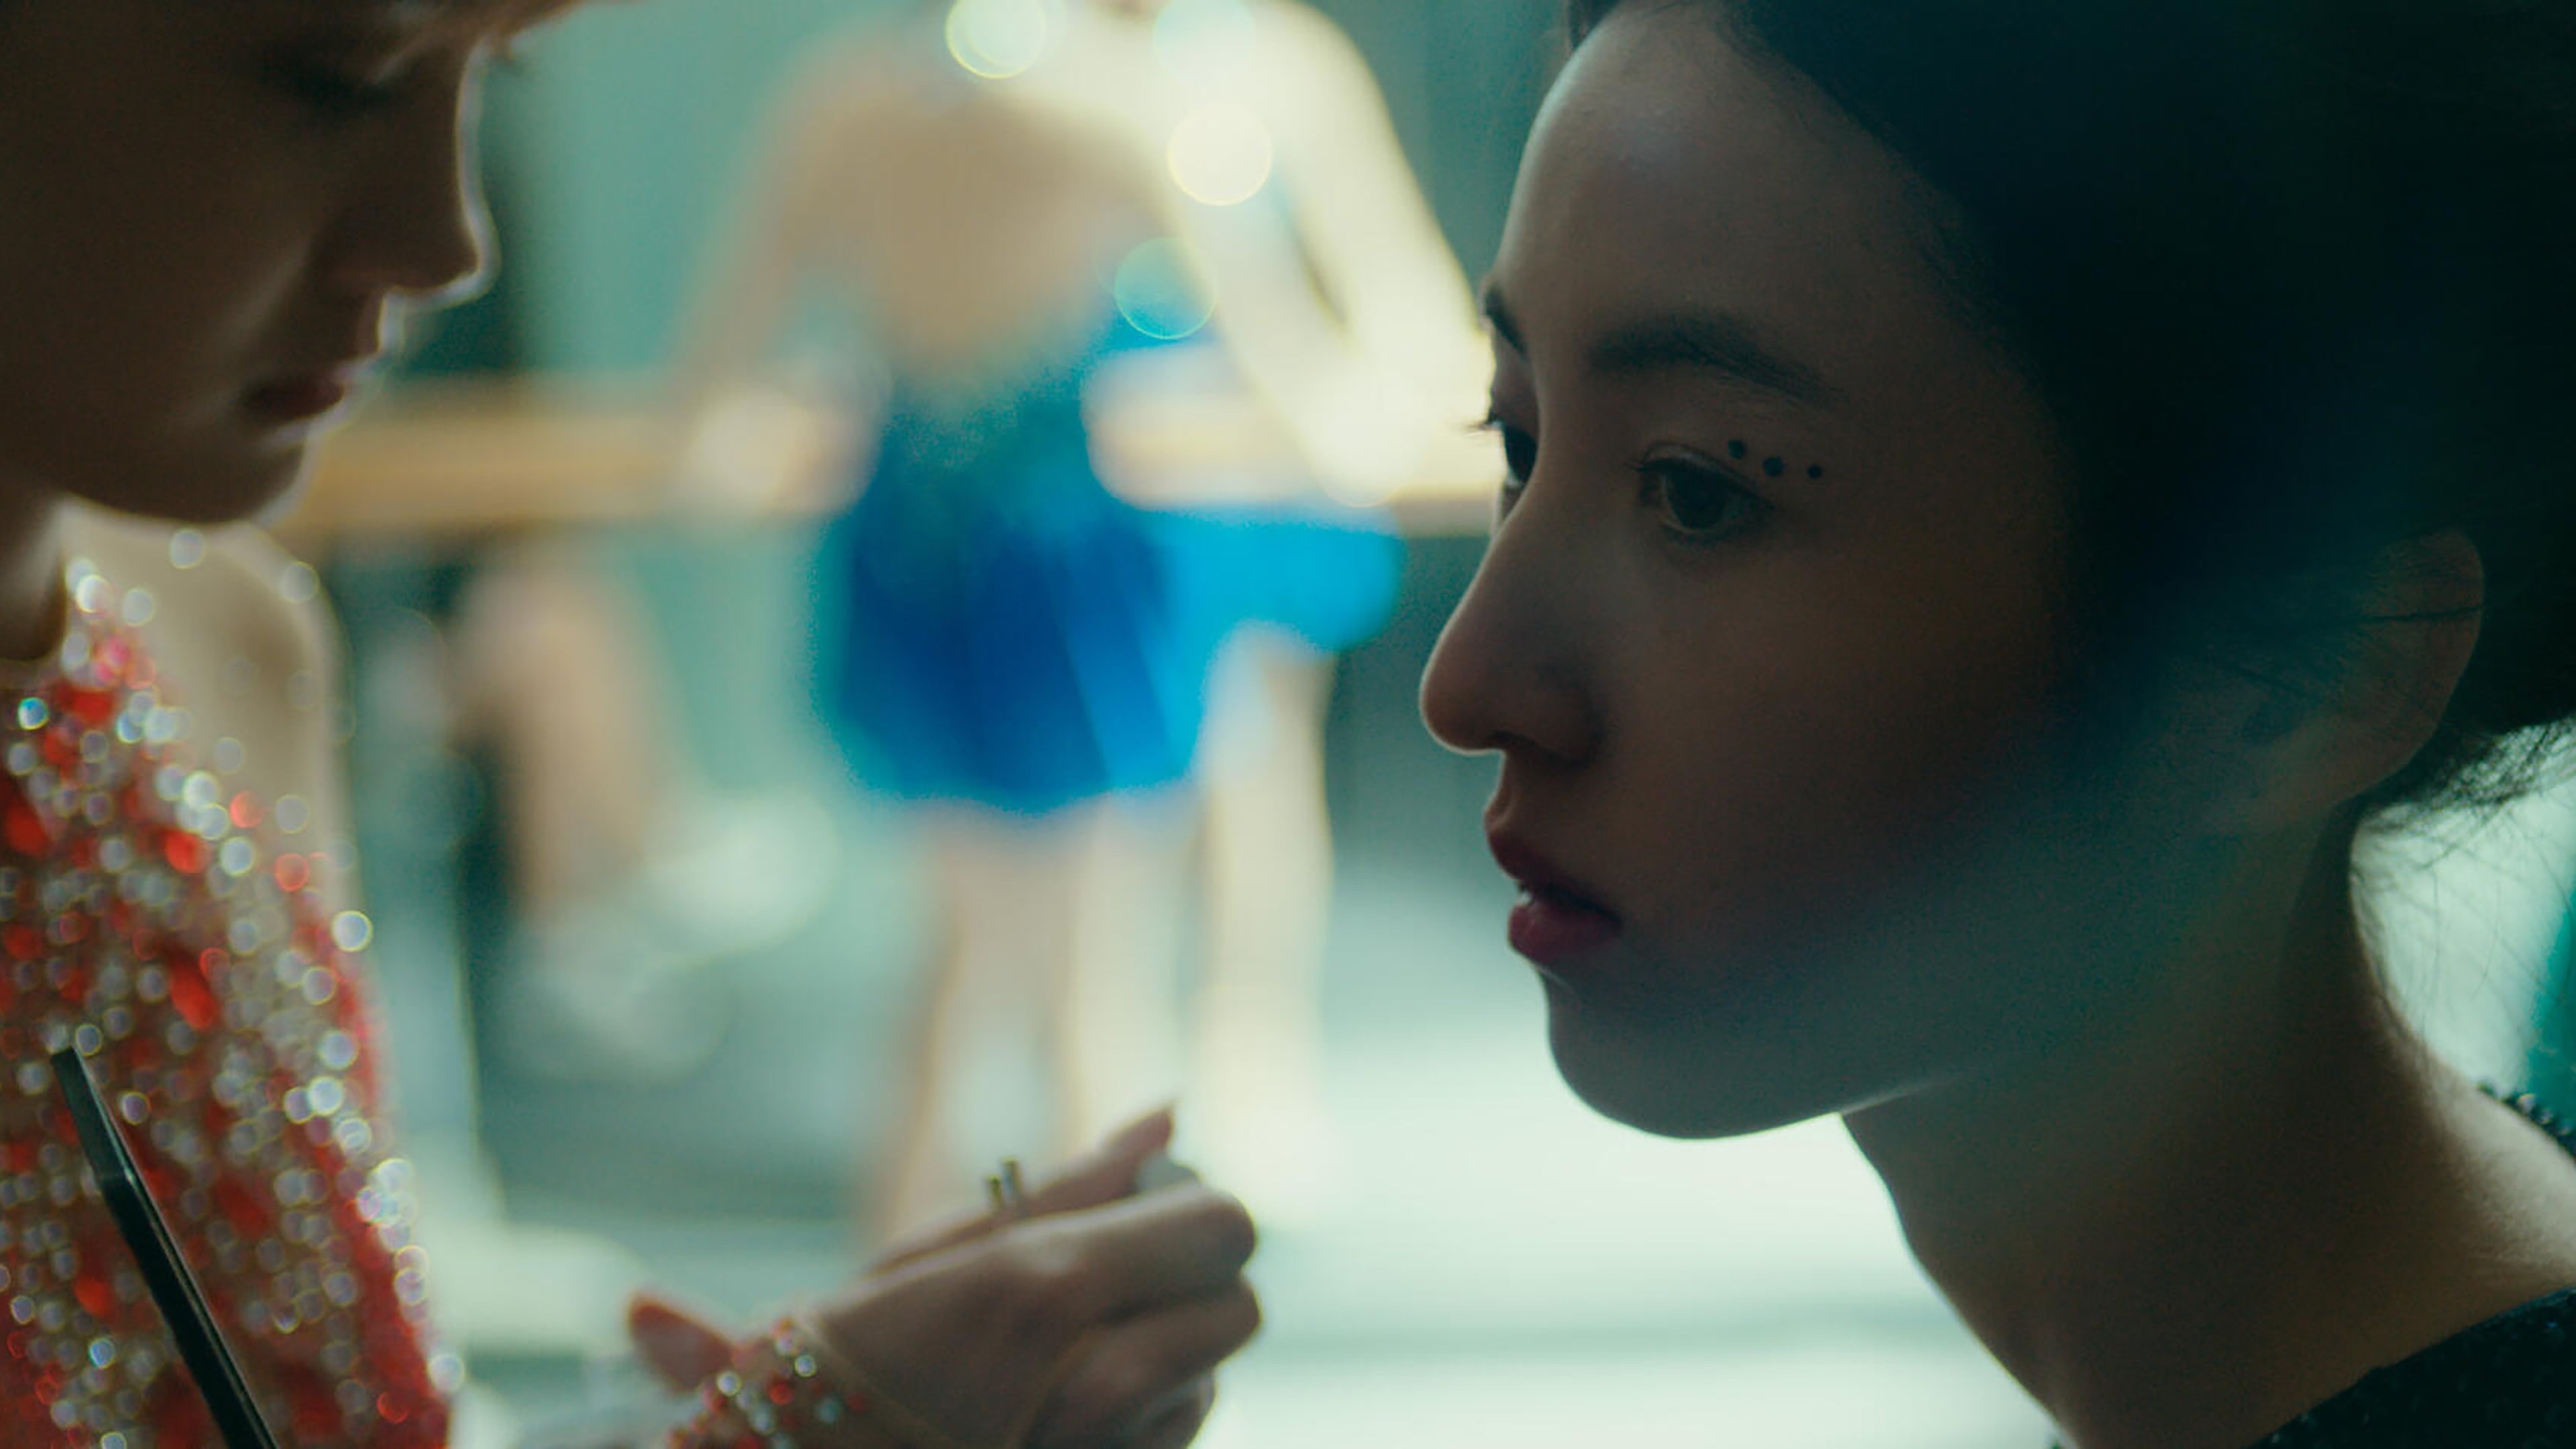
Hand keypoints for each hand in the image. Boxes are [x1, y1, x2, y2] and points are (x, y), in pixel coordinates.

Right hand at [631, 1110, 1257, 1448]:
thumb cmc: (854, 1356)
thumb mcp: (940, 1252)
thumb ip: (1071, 1185)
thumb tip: (1169, 1114)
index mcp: (1047, 1290)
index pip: (1222, 1229)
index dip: (1194, 1214)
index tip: (1148, 1214)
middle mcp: (1095, 1384)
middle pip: (1239, 1307)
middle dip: (1190, 1286)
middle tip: (1109, 1280)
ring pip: (1211, 1377)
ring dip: (1168, 1355)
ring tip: (1064, 1356)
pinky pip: (1177, 1437)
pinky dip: (1147, 1418)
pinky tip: (1065, 1410)